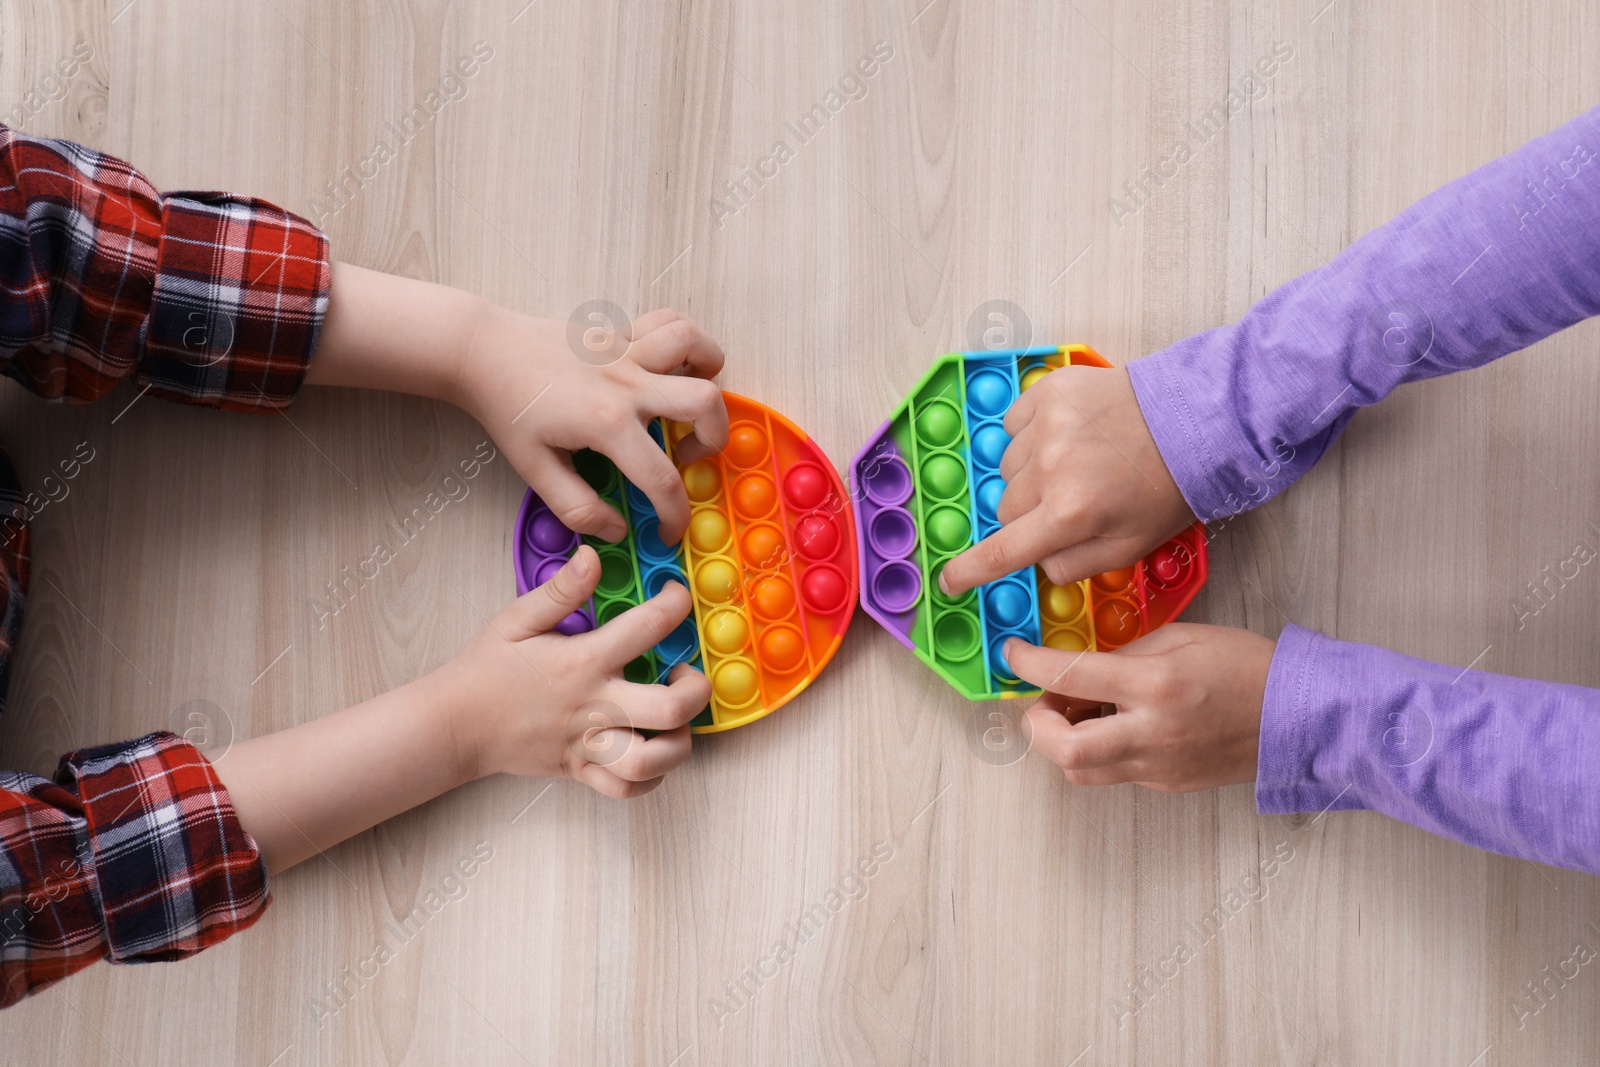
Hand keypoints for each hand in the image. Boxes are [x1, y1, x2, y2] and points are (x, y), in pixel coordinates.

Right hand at [436, 546, 711, 798]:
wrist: (456, 724)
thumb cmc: (487, 669)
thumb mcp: (517, 619)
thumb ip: (560, 590)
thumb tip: (592, 556)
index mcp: (583, 662)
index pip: (648, 627)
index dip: (674, 603)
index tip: (675, 596)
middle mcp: (594, 707)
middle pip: (670, 710)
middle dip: (696, 690)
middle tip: (687, 674)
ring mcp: (589, 746)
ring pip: (653, 761)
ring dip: (678, 743)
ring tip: (675, 720)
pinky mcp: (580, 772)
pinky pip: (627, 789)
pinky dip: (650, 778)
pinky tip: (652, 752)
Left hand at [456, 305, 728, 544]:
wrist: (483, 351)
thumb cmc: (507, 406)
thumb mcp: (534, 469)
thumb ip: (577, 508)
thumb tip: (616, 529)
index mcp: (607, 423)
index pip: (662, 479)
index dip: (674, 514)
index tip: (669, 529)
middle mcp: (627, 383)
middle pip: (705, 402)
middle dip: (713, 437)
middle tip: (687, 454)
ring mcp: (627, 352)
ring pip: (696, 346)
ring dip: (709, 374)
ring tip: (693, 399)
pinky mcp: (620, 332)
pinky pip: (669, 323)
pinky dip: (686, 341)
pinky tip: (675, 364)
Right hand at [939, 365, 1195, 595]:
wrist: (1198, 419)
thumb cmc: (1167, 487)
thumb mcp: (1128, 547)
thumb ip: (1073, 565)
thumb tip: (1036, 563)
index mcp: (1069, 516)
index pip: (1002, 551)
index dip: (970, 570)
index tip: (949, 580)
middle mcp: (1049, 471)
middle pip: (1005, 507)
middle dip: (1028, 513)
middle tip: (1068, 503)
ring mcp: (1046, 427)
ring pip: (1007, 466)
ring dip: (1031, 472)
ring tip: (1076, 463)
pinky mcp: (1049, 392)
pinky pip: (1014, 424)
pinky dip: (1032, 434)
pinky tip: (1067, 435)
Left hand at [1006, 623, 1274, 791]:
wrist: (1299, 714)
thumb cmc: (1246, 667)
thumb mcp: (1179, 637)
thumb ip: (1123, 653)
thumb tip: (1078, 666)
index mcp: (1156, 686)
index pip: (1069, 677)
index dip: (1028, 663)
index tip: (1014, 653)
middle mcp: (1152, 732)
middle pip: (1063, 749)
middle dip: (1037, 724)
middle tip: (1043, 699)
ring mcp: (1159, 765)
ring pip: (1082, 770)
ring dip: (1064, 740)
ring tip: (1079, 710)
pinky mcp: (1167, 783)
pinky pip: (1114, 772)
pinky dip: (1099, 749)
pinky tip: (1114, 722)